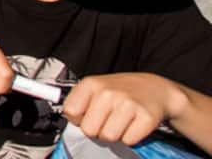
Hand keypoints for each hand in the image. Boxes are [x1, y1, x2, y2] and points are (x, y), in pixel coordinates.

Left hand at [63, 73, 177, 145]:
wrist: (155, 89)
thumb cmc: (121, 92)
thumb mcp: (96, 88)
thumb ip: (79, 102)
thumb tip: (69, 120)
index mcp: (91, 84)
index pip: (70, 111)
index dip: (78, 118)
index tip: (88, 114)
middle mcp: (108, 92)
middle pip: (88, 129)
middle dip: (97, 129)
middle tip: (107, 119)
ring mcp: (128, 104)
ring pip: (108, 137)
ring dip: (114, 134)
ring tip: (121, 121)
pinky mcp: (146, 117)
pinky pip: (128, 141)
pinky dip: (131, 137)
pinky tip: (133, 124)